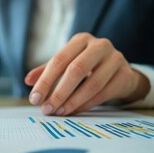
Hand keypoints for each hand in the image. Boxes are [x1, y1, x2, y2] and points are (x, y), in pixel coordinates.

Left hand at [24, 33, 149, 114]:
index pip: (59, 60)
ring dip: (73, 101)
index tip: (34, 98)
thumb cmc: (89, 66)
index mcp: (81, 40)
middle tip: (47, 109)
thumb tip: (28, 81)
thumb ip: (48, 70)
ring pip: (92, 84)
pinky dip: (87, 105)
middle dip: (58, 93)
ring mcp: (115, 59)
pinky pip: (104, 93)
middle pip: (76, 70)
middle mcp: (99, 45)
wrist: (121, 72)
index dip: (45, 81)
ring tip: (60, 112)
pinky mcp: (125, 75)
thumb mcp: (68, 63)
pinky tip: (75, 111)